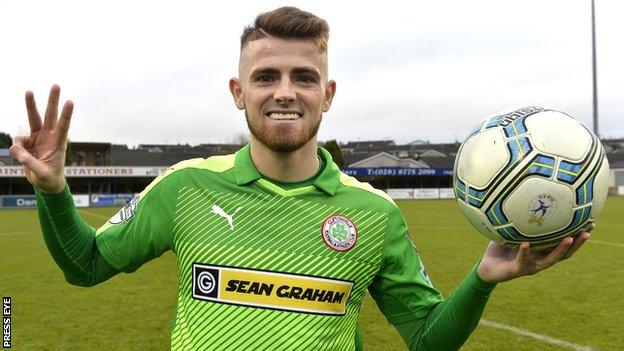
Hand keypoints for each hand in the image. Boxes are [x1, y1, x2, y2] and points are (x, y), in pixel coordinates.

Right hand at [10, 85, 73, 193]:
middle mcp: (49, 137)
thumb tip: (15, 149)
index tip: (70, 102)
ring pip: (33, 118)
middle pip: (50, 115)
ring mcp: (38, 137)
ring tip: (29, 91)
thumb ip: (29, 163)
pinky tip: (19, 155)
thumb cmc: (49, 178)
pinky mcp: (27, 141)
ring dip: (31, 104)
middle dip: (53, 100)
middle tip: (56, 85)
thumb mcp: (42, 174)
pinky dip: (16, 146)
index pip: (63, 127)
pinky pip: (18, 139)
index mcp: (58, 144)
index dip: (66, 115)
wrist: (45, 183)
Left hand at [477, 225, 593, 283]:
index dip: (578, 235)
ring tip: (568, 238)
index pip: (564, 243)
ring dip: (560, 250)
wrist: (485, 268)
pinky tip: (526, 244)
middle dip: (578, 243)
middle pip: (565, 253)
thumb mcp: (511, 231)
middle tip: (588, 230)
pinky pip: (522, 260)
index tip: (590, 223)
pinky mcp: (517, 270)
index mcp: (541, 251)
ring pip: (550, 260)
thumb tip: (524, 196)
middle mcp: (540, 259)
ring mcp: (530, 266)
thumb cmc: (500, 248)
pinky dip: (525, 252)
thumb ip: (519, 219)